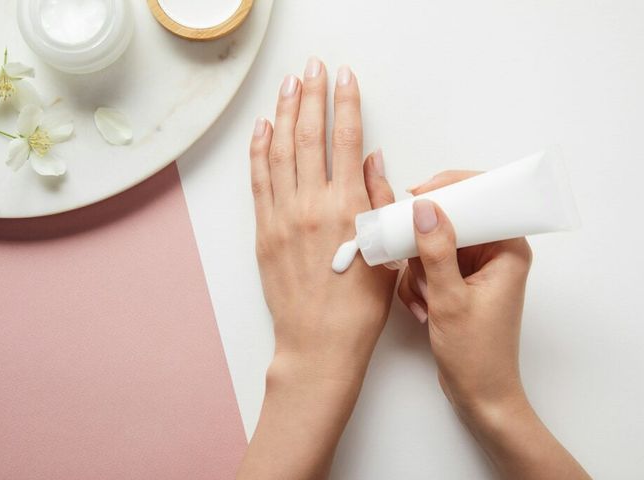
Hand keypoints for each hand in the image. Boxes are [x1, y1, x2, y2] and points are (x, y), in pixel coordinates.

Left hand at [251, 60, 395, 378]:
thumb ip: (379, 200)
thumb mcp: (385, 251)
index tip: (345, 78)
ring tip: (288, 85)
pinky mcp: (264, 231)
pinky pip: (259, 180)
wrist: (320, 342)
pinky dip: (259, 150)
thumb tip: (372, 159)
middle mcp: (313, 205)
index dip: (346, 103)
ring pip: (280, 151)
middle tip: (313, 68)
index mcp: (349, 208)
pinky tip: (262, 128)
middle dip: (312, 95)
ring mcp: (283, 216)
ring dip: (284, 113)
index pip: (347, 139)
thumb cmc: (359, 306)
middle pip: (309, 135)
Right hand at [399, 171, 531, 415]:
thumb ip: (436, 251)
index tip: (417, 196)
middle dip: (424, 245)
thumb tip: (424, 207)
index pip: (483, 198)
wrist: (478, 394)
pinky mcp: (458, 282)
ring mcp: (474, 268)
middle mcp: (494, 253)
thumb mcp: (450, 299)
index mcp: (508, 249)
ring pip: (432, 244)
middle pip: (451, 220)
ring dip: (418, 270)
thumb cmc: (476, 353)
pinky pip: (428, 265)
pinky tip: (422, 310)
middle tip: (413, 264)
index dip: (450, 190)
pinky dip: (418, 284)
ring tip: (425, 301)